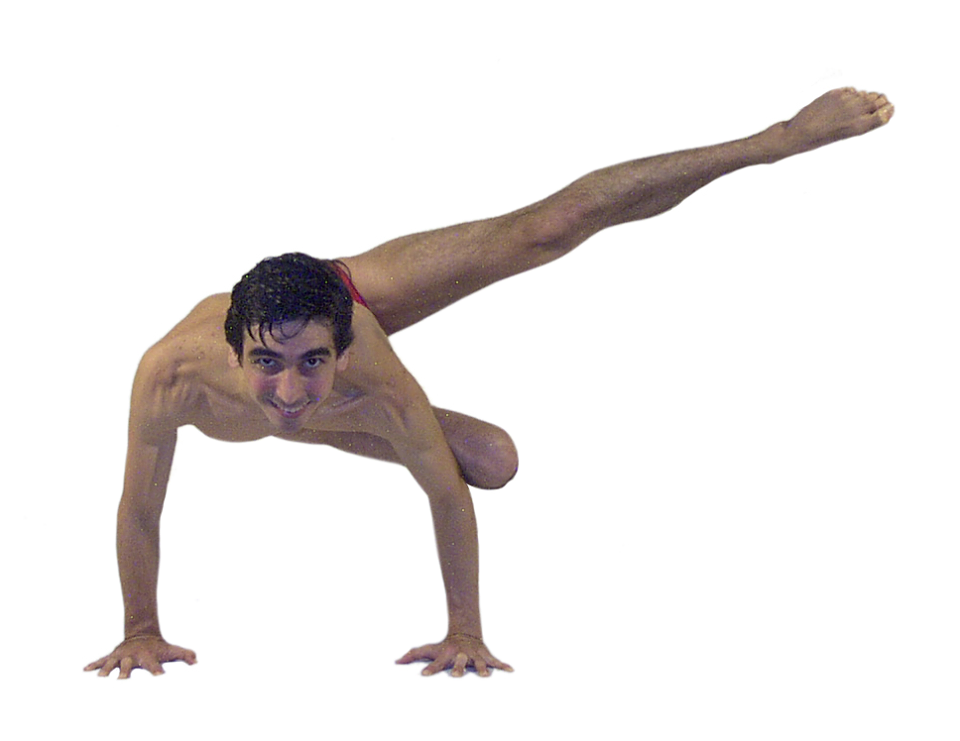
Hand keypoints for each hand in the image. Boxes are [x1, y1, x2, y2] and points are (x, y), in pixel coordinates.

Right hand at [84, 635, 196, 678]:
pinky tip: (84, 670)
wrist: (143, 634)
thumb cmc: (159, 647)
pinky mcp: (112, 656)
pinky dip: (93, 664)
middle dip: (125, 673)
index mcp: (148, 656)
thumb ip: (185, 655)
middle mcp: (133, 656)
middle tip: (122, 680)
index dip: (157, 671)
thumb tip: (197, 661)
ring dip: (106, 670)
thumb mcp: (172, 650)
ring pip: (112, 663)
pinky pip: (101, 660)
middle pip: (128, 665)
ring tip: (101, 678)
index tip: (159, 677)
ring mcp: (121, 655)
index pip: (153, 665)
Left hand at [396, 633, 512, 676]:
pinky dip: (503, 665)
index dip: (430, 668)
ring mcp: (474, 656)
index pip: (436, 662)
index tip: (423, 675)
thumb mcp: (430, 649)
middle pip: (459, 662)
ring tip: (485, 676)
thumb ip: (414, 655)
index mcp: (447, 655)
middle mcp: (461, 655)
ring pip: (479, 662)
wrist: (466, 632)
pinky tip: (511, 670)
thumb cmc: (446, 646)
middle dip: (458, 668)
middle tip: (456, 676)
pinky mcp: (485, 656)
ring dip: (482, 668)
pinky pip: (495, 661)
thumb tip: (396, 661)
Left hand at [780, 87, 893, 153]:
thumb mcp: (846, 134)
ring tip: (852, 107)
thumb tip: (877, 106)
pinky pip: (850, 90)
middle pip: (878, 100)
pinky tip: (841, 102)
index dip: (888, 110)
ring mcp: (846, 100)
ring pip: (864, 94)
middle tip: (872, 104)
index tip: (887, 108)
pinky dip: (850, 94)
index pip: (886, 113)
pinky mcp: (836, 93)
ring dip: (863, 97)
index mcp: (860, 126)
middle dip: (878, 101)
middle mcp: (856, 111)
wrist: (799, 133)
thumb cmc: (821, 137)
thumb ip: (864, 120)